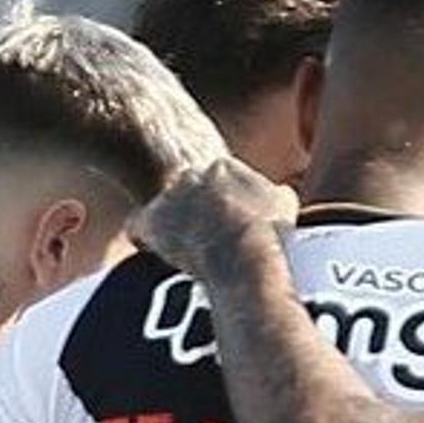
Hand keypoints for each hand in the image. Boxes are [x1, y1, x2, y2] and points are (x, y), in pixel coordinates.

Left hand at [133, 155, 296, 273]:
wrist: (245, 254)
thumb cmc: (268, 234)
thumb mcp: (285, 206)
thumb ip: (279, 194)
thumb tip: (281, 194)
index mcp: (225, 168)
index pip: (217, 180)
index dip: (223, 203)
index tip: (227, 222)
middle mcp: (193, 175)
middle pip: (188, 191)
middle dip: (194, 211)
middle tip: (206, 237)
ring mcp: (170, 197)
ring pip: (165, 209)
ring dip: (172, 226)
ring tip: (183, 250)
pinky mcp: (152, 220)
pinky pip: (138, 226)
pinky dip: (143, 238)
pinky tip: (150, 250)